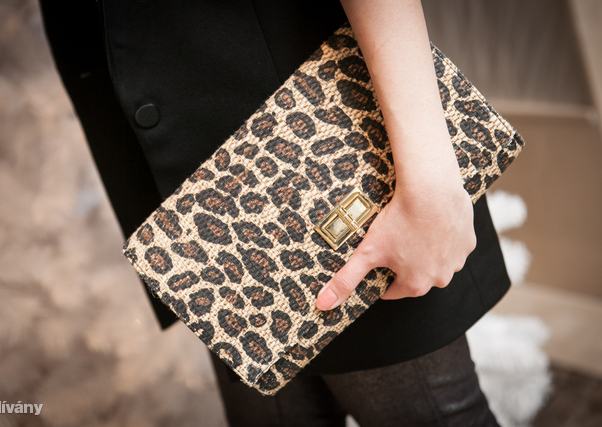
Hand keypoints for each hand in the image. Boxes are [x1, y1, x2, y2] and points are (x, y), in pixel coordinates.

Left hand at [315, 163, 476, 309]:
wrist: (431, 189)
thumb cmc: (399, 220)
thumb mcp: (367, 252)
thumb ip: (346, 280)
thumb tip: (322, 305)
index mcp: (416, 285)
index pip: (393, 289)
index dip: (382, 274)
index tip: (378, 259)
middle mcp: (440, 278)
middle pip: (417, 276)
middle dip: (405, 263)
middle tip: (395, 240)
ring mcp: (457, 260)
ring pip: (437, 261)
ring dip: (427, 251)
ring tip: (413, 230)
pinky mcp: (468, 240)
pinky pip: (453, 244)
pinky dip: (444, 237)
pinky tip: (432, 223)